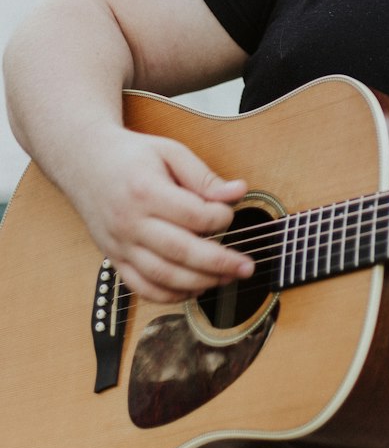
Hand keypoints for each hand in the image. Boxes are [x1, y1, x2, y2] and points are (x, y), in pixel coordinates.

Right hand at [67, 126, 250, 302]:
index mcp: (145, 191)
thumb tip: (238, 192)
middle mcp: (129, 222)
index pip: (192, 215)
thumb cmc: (131, 156)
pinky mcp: (114, 258)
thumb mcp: (170, 152)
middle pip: (180, 251)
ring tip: (225, 279)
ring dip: (198, 283)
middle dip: (219, 263)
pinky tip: (193, 288)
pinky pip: (142, 288)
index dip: (220, 218)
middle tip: (245, 266)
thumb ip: (203, 176)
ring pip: (162, 276)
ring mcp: (119, 244)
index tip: (230, 213)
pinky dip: (169, 295)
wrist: (84, 162)